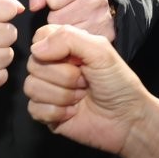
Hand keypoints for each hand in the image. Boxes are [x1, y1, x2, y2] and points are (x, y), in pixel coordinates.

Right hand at [25, 24, 158, 157]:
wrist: (127, 119)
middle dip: (65, 76)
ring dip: (62, 95)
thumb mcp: (100, 50)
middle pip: (34, 64)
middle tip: (85, 81)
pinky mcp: (46, 114)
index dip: (52, 48)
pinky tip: (73, 112)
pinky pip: (34, 109)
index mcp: (65, 47)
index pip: (39, 38)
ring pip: (31, 87)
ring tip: (81, 97)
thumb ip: (68, 38)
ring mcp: (48, 90)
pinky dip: (57, 112)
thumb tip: (36, 48)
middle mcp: (53, 66)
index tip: (75, 58)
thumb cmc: (118, 83)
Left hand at [28, 0, 115, 41]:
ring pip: (66, 36)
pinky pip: (77, 48)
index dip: (50, 2)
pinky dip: (74, 45)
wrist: (95, 3)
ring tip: (72, 23)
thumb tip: (35, 6)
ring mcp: (103, 20)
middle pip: (58, 20)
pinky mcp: (106, 37)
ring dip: (64, 33)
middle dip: (56, 19)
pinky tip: (78, 36)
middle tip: (65, 14)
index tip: (59, 0)